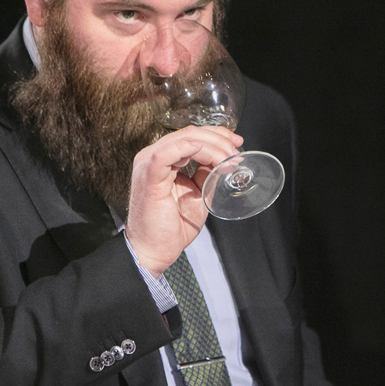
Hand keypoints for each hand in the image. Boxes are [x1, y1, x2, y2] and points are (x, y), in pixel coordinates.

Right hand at [126, 126, 243, 275]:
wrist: (153, 252)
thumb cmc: (170, 228)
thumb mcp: (196, 195)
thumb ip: (206, 175)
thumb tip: (221, 161)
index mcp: (162, 159)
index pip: (191, 135)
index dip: (217, 135)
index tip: (237, 144)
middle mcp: (151, 156)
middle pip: (190, 133)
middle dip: (219, 139)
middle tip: (236, 153)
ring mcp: (148, 164)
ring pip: (184, 139)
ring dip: (212, 146)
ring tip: (228, 160)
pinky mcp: (149, 176)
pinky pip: (168, 153)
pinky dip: (191, 148)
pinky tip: (208, 155)